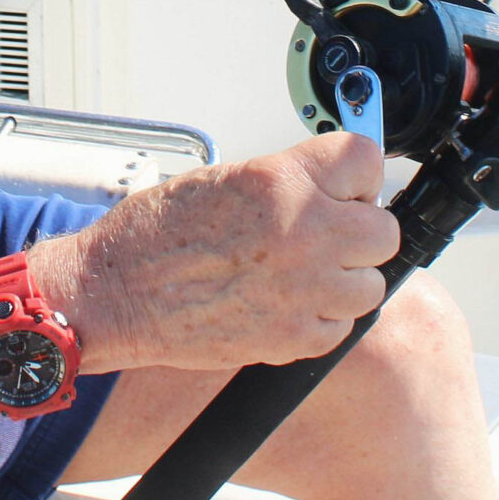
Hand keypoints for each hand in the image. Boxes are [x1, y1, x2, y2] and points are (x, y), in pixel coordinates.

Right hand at [32, 133, 397, 371]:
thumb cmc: (156, 233)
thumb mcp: (226, 178)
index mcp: (282, 183)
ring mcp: (303, 290)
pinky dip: (320, 317)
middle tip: (325, 231)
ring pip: (370, 284)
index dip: (356, 174)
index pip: (367, 161)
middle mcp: (303, 234)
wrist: (115, 293)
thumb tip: (334, 183)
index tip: (346, 184)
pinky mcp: (294, 338)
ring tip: (303, 272)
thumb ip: (290, 179)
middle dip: (358, 229)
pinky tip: (285, 302)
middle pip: (383, 230)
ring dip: (345, 278)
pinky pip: (341, 327)